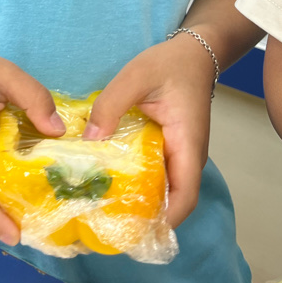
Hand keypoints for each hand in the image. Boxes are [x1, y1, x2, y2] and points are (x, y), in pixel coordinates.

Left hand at [82, 35, 215, 226]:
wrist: (192, 52)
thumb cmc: (169, 64)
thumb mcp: (136, 76)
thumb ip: (111, 105)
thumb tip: (89, 141)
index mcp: (188, 145)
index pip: (185, 197)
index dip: (164, 220)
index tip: (132, 230)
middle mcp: (188, 156)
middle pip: (173, 201)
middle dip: (144, 217)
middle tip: (105, 223)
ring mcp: (180, 154)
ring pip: (164, 189)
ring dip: (139, 201)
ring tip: (102, 207)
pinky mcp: (169, 148)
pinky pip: (156, 173)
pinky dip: (137, 182)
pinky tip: (110, 179)